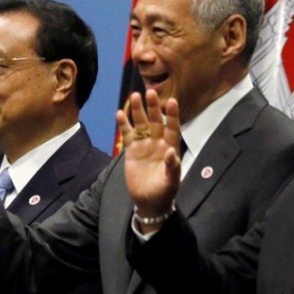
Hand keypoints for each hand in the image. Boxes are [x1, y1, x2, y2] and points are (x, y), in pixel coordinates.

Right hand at [120, 90, 181, 228]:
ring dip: (138, 111)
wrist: (149, 201)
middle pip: (155, 121)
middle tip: (150, 92)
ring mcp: (144, 145)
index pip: (173, 128)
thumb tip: (171, 151)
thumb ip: (172, 166)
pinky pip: (127, 135)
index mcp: (171, 147)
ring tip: (134, 96)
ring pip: (141, 124)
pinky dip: (124, 124)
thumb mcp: (172, 181)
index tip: (172, 101)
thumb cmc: (165, 191)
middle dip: (153, 107)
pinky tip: (120, 114)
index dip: (172, 115)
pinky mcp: (131, 150)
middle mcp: (158, 142)